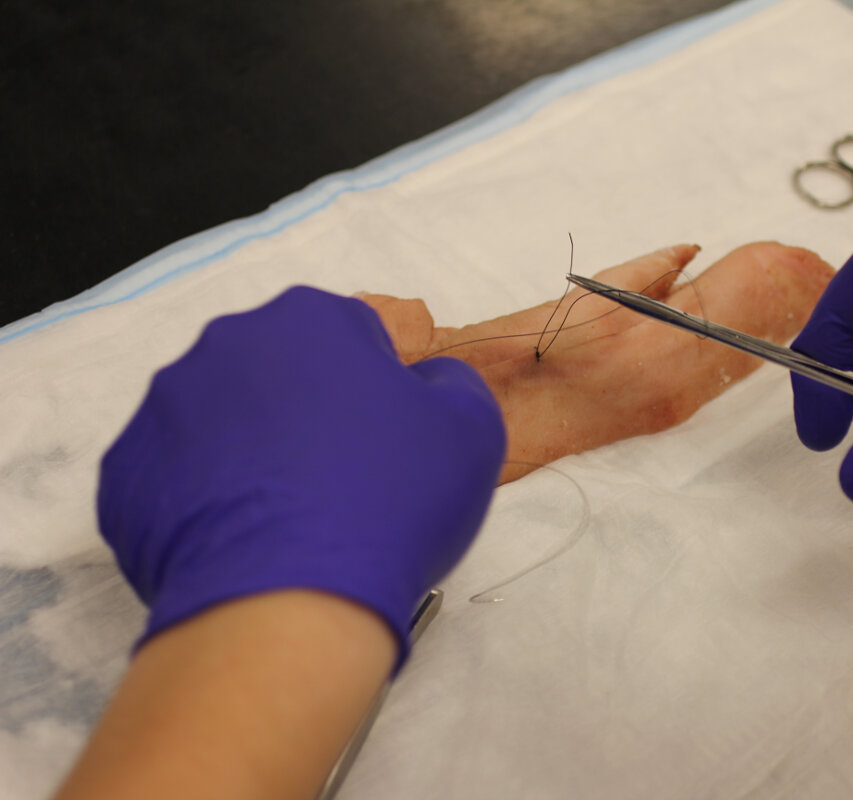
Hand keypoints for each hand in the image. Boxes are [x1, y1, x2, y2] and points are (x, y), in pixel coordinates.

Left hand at [99, 286, 505, 666]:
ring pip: (225, 422)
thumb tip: (424, 381)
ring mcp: (164, 409)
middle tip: (344, 482)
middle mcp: (226, 346)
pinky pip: (179, 476)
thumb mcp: (470, 429)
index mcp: (308, 318)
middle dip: (312, 415)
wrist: (287, 605)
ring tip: (293, 518)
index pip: (354, 338)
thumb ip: (451, 382)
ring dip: (257, 454)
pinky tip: (248, 541)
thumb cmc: (388, 503)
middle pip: (282, 373)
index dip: (379, 394)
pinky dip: (209, 500)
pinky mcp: (127, 474)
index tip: (387, 446)